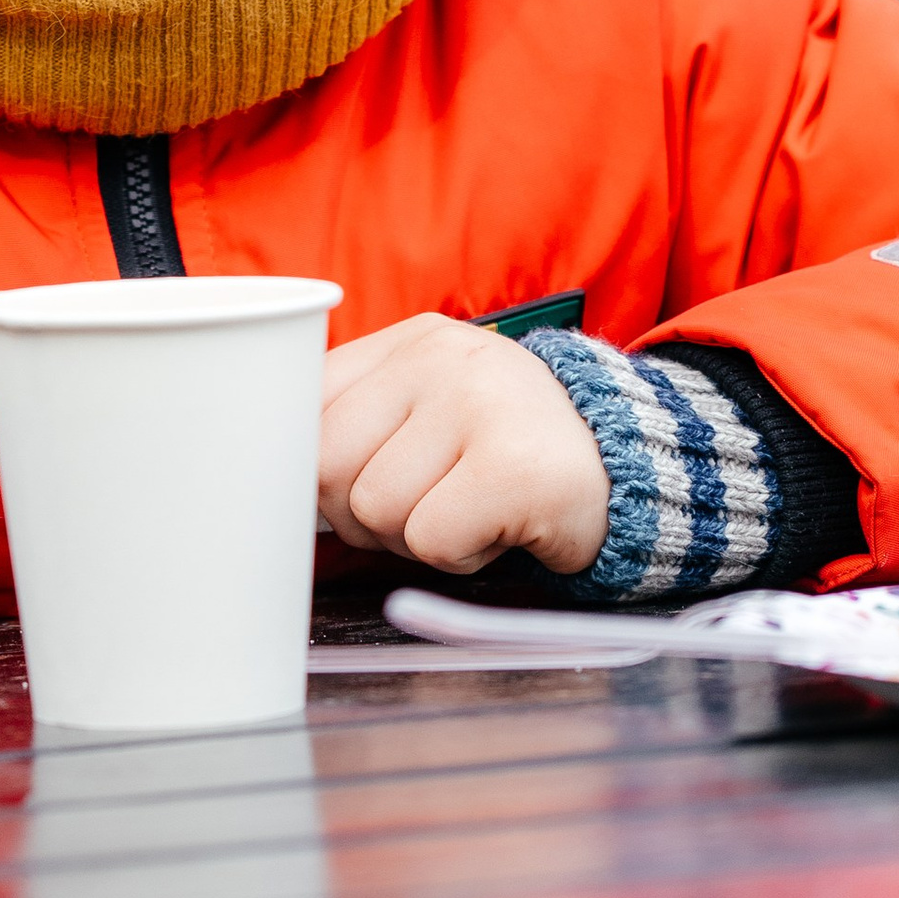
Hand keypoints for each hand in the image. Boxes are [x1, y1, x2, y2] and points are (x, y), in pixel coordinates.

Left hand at [319, 313, 611, 577]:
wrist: (625, 467)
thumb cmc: (505, 449)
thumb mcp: (430, 407)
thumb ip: (357, 421)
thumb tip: (273, 477)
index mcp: (411, 340)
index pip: (306, 402)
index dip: (314, 467)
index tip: (348, 486)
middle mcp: (442, 357)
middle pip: (328, 466)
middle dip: (361, 511)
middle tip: (421, 505)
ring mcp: (481, 405)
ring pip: (375, 510)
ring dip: (414, 536)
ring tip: (467, 509)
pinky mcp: (515, 469)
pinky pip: (430, 542)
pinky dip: (457, 557)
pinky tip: (495, 528)